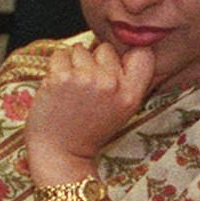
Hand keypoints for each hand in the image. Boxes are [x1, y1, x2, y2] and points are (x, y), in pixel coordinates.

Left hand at [24, 42, 155, 182]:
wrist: (60, 153)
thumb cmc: (88, 131)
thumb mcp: (122, 111)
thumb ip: (128, 81)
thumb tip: (124, 47)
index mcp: (130, 95)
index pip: (143, 54)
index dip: (126, 56)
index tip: (114, 68)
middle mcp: (111, 85)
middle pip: (106, 48)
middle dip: (95, 61)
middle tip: (87, 87)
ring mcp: (86, 79)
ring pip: (81, 49)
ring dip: (73, 64)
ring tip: (71, 89)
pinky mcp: (61, 77)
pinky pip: (60, 55)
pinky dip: (56, 67)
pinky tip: (58, 87)